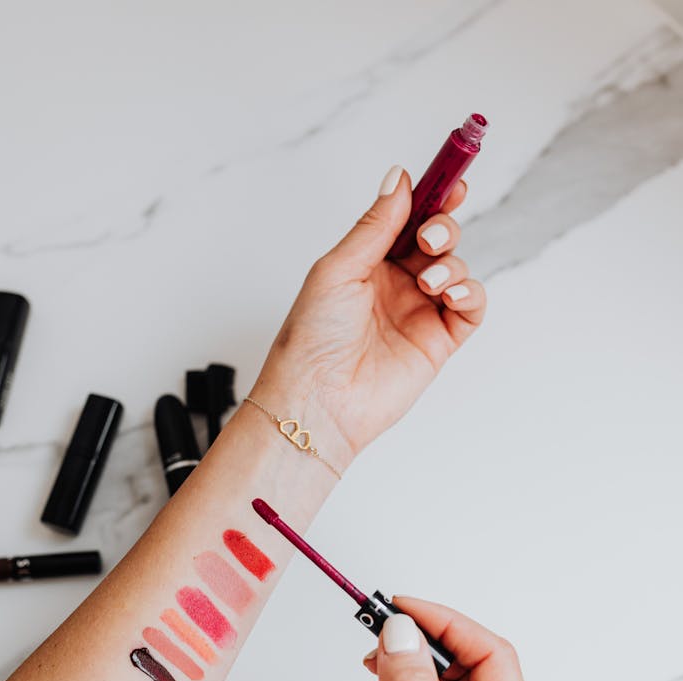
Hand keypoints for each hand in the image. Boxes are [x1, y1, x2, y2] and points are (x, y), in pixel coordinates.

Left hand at [250, 167, 485, 470]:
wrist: (318, 399)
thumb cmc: (313, 339)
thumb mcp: (339, 268)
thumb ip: (375, 225)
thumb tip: (400, 178)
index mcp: (367, 263)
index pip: (407, 219)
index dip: (431, 197)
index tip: (452, 178)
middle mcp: (395, 284)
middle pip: (438, 238)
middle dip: (443, 227)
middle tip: (429, 237)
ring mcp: (419, 312)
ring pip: (457, 268)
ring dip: (451, 263)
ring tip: (429, 281)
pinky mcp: (438, 342)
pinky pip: (471, 307)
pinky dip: (471, 292)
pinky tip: (452, 294)